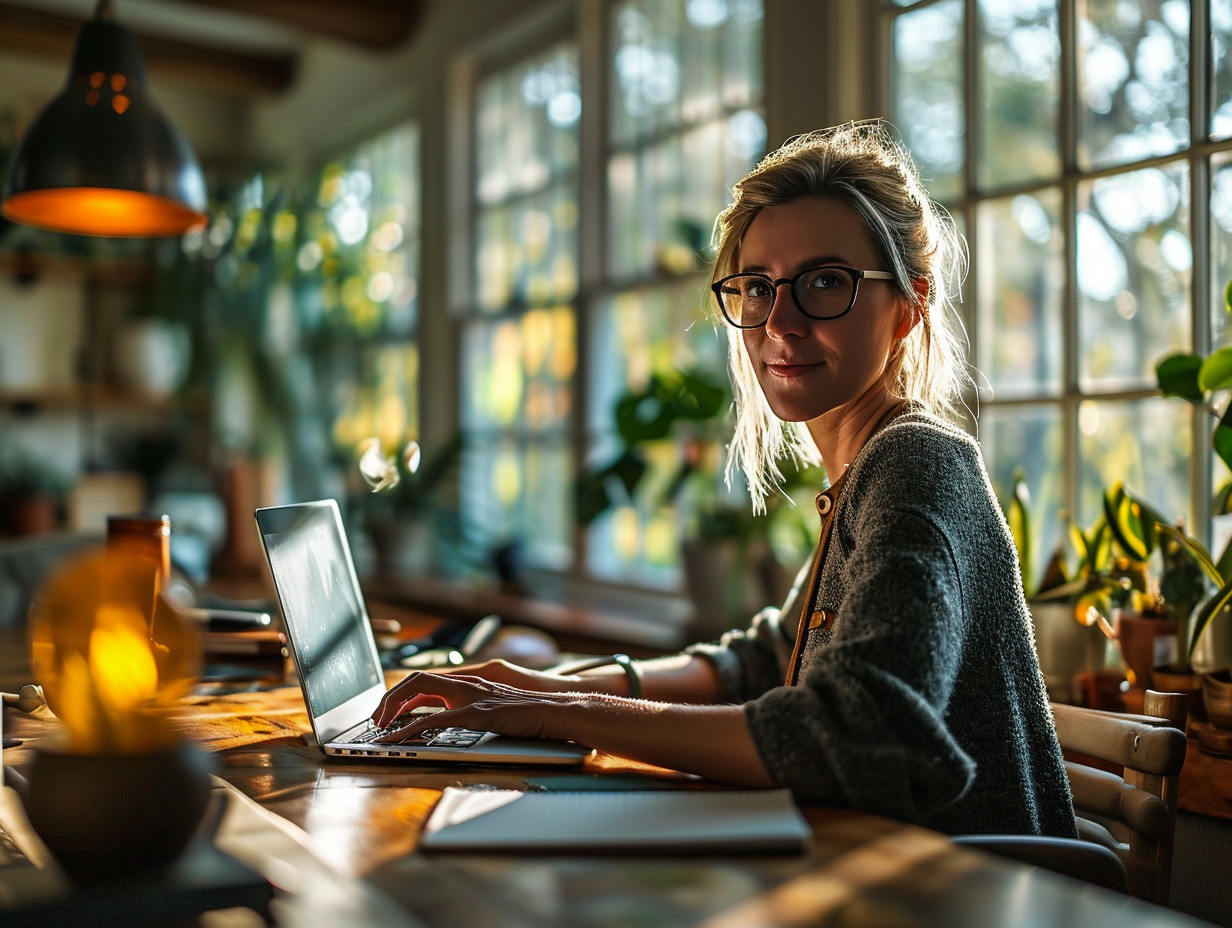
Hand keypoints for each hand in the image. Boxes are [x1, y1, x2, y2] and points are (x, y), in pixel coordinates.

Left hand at [371, 671, 580, 741]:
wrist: (556, 711)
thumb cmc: (531, 713)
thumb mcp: (496, 706)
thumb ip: (475, 707)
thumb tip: (453, 720)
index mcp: (471, 680)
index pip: (427, 679)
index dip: (403, 693)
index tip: (389, 711)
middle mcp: (467, 682)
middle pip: (416, 680)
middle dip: (390, 699)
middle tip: (377, 720)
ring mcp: (471, 695)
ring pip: (419, 693)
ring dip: (393, 710)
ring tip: (379, 729)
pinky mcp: (476, 713)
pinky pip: (433, 719)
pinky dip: (410, 729)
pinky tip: (397, 740)